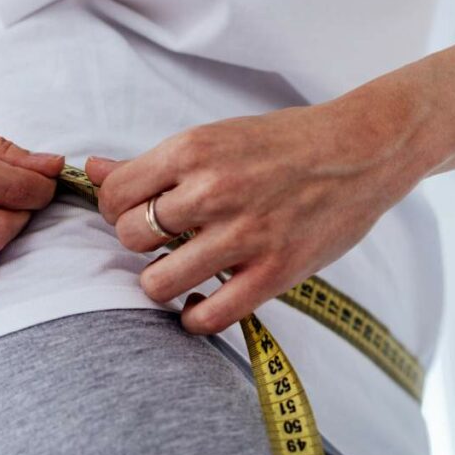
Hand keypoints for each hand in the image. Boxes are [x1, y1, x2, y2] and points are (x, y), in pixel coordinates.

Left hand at [85, 78, 441, 333]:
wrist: (362, 151)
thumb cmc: (285, 143)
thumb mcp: (214, 137)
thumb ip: (150, 162)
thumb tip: (92, 169)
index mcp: (194, 150)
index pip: (115, 196)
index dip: (115, 209)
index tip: (135, 213)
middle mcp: (213, 191)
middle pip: (130, 238)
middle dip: (138, 244)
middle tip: (162, 242)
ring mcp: (244, 235)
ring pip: (157, 283)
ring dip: (160, 282)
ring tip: (178, 273)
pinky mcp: (274, 272)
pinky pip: (209, 316)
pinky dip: (193, 318)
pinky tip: (199, 304)